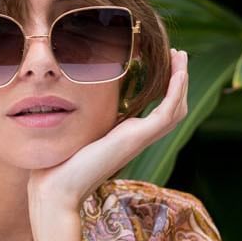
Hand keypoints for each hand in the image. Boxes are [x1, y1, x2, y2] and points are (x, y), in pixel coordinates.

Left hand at [26, 49, 189, 218]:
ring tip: (182, 57)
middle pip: (175, 108)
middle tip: (181, 55)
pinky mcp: (136, 138)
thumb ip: (86, 115)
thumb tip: (74, 95)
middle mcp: (138, 137)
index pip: (161, 111)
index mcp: (128, 135)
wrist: (59, 185)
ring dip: (181, 81)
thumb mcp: (79, 129)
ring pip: (176, 109)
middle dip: (180, 81)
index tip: (168, 64)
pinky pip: (166, 114)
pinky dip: (175, 93)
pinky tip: (178, 74)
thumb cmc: (62, 161)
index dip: (169, 88)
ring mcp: (140, 138)